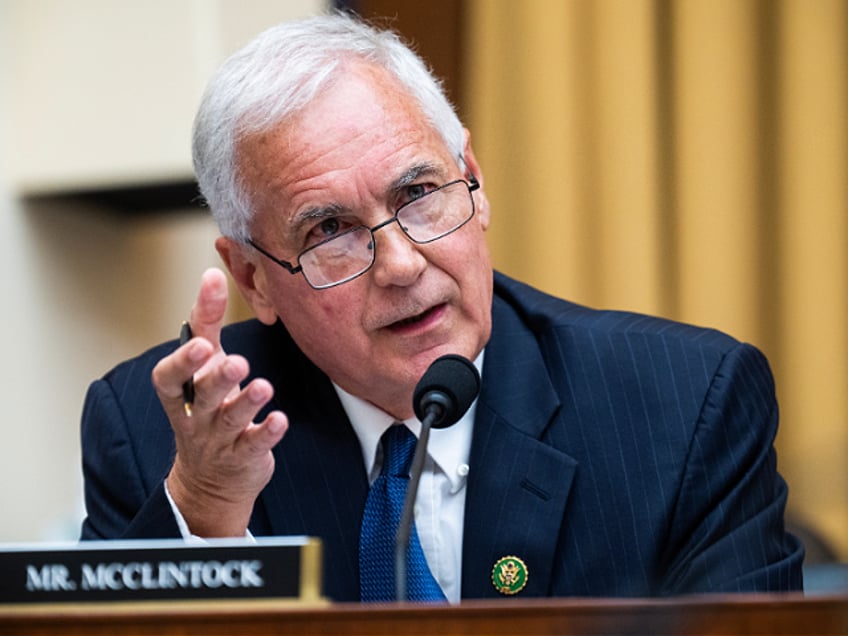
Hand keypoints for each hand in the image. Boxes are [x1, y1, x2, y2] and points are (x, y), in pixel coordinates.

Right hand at [152, 267, 287, 536]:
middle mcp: (197, 417)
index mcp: (182, 394)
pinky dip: (266, 432)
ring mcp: (219, 440)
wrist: (212, 481)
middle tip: (238, 363)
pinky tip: (280, 419)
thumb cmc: (208, 408)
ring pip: (230, 421)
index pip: (168, 379)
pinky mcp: (244, 457)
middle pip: (203, 398)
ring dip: (247, 403)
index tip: (202, 342)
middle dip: (218, 380)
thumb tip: (212, 273)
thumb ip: (206, 321)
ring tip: (264, 387)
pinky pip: (254, 446)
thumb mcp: (202, 366)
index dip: (182, 362)